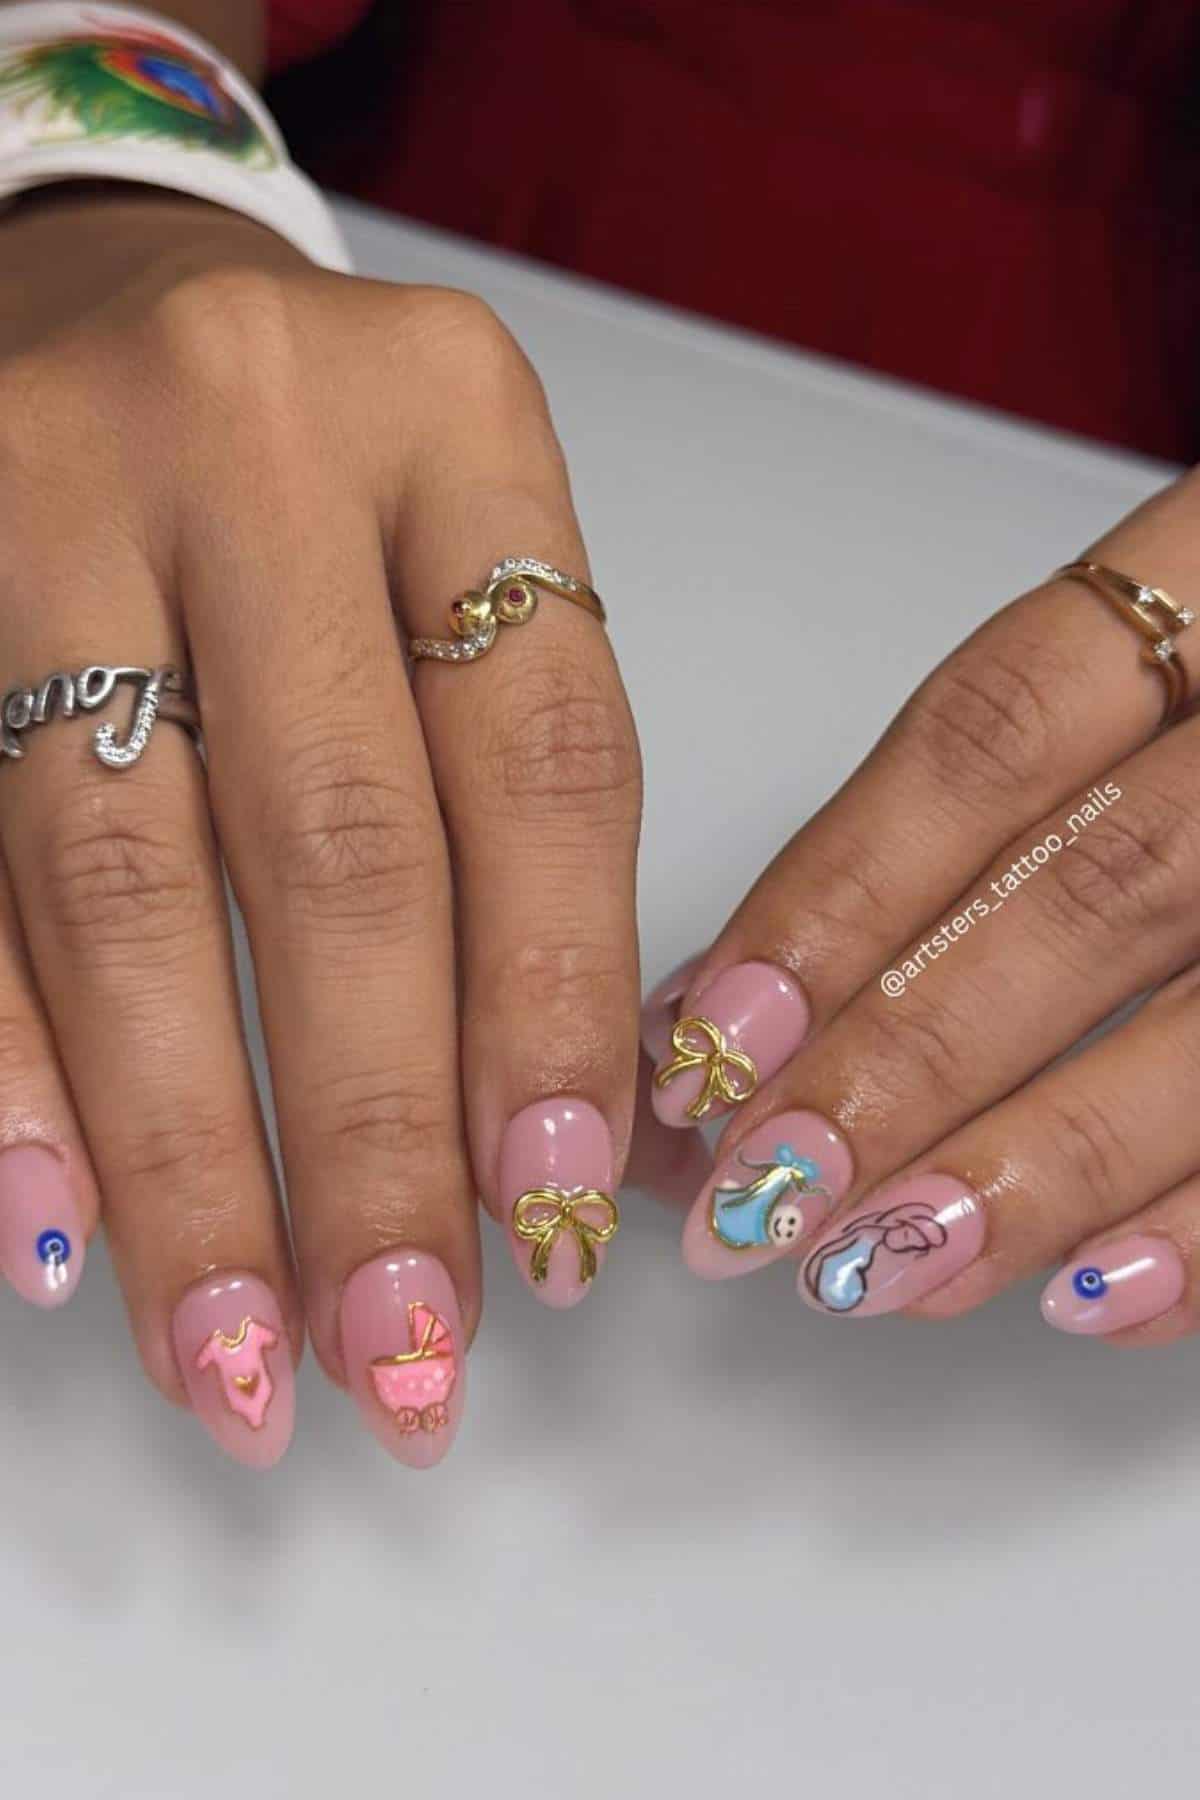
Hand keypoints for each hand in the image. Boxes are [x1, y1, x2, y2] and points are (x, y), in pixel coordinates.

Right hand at [0, 188, 640, 1463]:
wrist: (96, 293)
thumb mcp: (463, 564)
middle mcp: (248, 437)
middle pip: (336, 846)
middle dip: (372, 1139)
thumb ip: (509, 804)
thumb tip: (529, 1141)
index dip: (556, 1014)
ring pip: (123, 885)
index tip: (556, 1220)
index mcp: (454, 420)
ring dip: (183, 1154)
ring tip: (233, 1354)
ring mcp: (44, 495)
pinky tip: (58, 1234)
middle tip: (401, 1350)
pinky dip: (13, 1067)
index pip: (542, 763)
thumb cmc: (325, 479)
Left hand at [643, 469, 1199, 1341]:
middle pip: (1101, 890)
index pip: (996, 732)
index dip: (846, 889)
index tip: (719, 1034)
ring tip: (885, 1267)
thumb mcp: (1135, 682)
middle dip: (916, 1056)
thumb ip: (957, 820)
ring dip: (1041, 1166)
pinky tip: (1093, 1299)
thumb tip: (729, 996)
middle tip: (770, 1190)